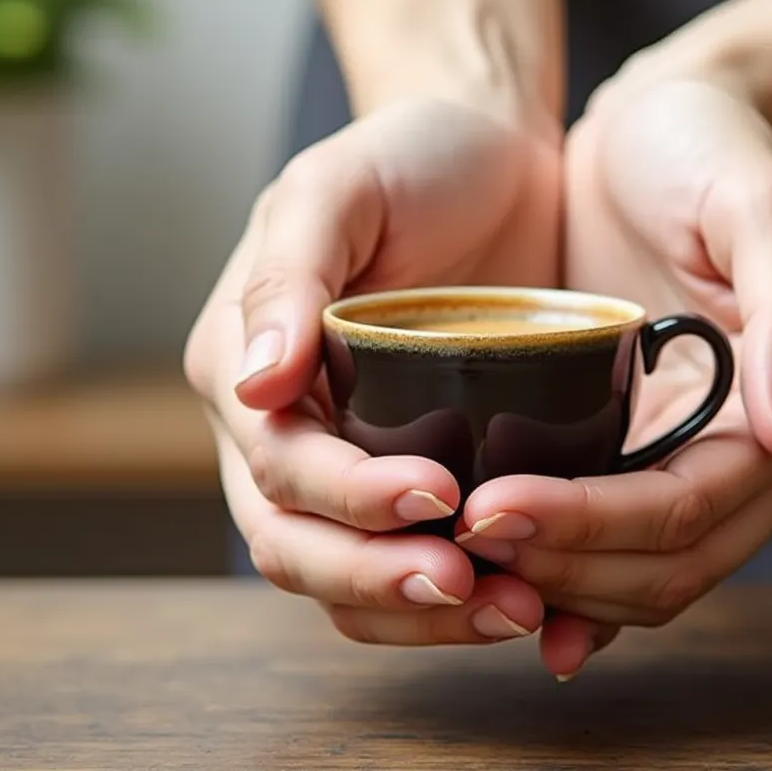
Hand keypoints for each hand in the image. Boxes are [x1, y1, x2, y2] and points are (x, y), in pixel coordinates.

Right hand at [185, 97, 560, 644]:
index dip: (351, 502)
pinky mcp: (415, 479)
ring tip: (516, 610)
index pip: (278, 472)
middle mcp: (280, 432)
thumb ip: (290, 272)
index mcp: (240, 368)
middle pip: (301, 549)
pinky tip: (531, 604)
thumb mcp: (340, 185)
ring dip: (422, 615)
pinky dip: (457, 605)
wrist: (490, 155)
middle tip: (476, 585)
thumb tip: (252, 385)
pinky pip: (412, 567)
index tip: (441, 496)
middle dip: (381, 581)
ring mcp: (345, 465)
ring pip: (350, 585)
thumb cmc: (408, 158)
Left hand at [455, 52, 771, 677]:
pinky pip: (615, 543)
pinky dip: (565, 573)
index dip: (596, 527)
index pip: (697, 509)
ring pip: (641, 573)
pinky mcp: (653, 448)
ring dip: (557, 583)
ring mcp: (708, 455)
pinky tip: (498, 584)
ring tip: (455, 564)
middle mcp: (769, 453)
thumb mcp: (760, 204)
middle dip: (566, 567)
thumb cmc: (711, 145)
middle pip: (670, 563)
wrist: (666, 118)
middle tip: (457, 539)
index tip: (492, 511)